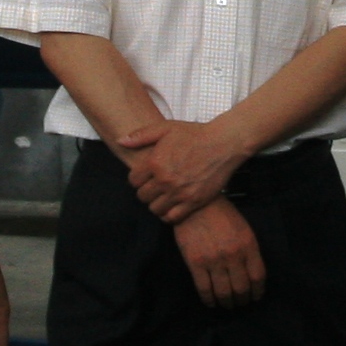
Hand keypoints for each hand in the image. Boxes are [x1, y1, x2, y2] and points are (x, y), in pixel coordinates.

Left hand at [118, 118, 247, 223]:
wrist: (223, 144)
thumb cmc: (195, 134)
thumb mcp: (165, 128)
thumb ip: (141, 135)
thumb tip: (121, 141)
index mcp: (155, 162)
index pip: (133, 181)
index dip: (137, 179)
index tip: (145, 177)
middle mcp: (165, 180)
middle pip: (143, 196)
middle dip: (146, 191)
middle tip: (154, 187)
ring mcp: (179, 192)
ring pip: (155, 209)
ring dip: (156, 203)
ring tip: (163, 196)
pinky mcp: (193, 202)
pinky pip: (172, 217)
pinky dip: (169, 214)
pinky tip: (172, 206)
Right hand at [171, 198, 266, 309]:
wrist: (196, 204)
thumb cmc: (222, 215)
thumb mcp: (244, 229)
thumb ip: (249, 251)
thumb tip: (251, 276)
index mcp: (248, 246)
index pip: (258, 277)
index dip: (258, 291)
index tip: (255, 297)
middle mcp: (233, 255)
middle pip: (242, 288)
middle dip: (242, 300)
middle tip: (240, 303)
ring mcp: (214, 260)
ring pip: (224, 292)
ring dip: (227, 303)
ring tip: (227, 305)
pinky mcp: (196, 263)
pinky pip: (204, 289)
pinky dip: (209, 300)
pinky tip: (211, 302)